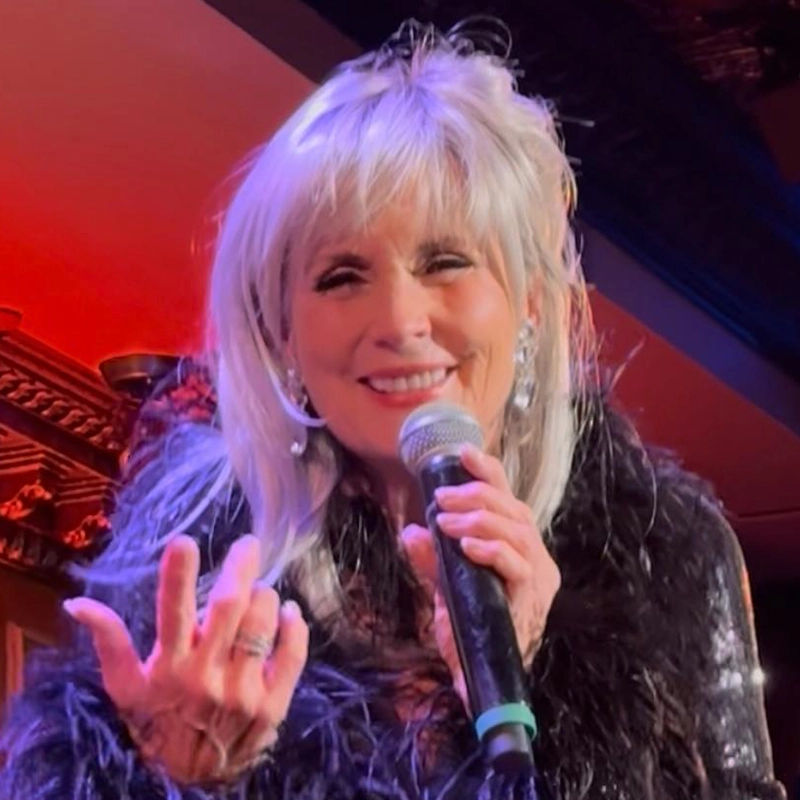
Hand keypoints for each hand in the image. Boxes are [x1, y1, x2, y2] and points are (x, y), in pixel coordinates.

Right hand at [64, 534, 308, 783]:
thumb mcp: (126, 687)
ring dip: (264, 597)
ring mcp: (243, 691)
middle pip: (228, 608)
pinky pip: (292, 656)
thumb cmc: (157, 721)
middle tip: (248, 545)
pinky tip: (290, 611)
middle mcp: (207, 676)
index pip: (172, 614)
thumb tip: (77, 603)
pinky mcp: (273, 704)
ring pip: (261, 625)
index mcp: (169, 667)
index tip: (184, 542)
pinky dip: (295, 628)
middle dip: (239, 568)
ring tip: (258, 591)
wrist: (192, 780)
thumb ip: (109, 641)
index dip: (177, 576)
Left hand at [401, 445, 559, 704]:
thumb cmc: (470, 630)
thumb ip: (432, 560)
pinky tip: (467, 546)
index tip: (463, 453)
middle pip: (514, 510)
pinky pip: (517, 565)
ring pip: (518, 531)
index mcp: (519, 546)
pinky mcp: (532, 599)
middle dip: (476, 496)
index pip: (509, 499)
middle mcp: (535, 557)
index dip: (489, 473)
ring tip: (448, 521)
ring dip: (480, 519)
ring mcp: (537, 578)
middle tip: (442, 498)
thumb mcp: (445, 588)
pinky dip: (492, 550)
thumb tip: (410, 531)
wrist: (480, 679)